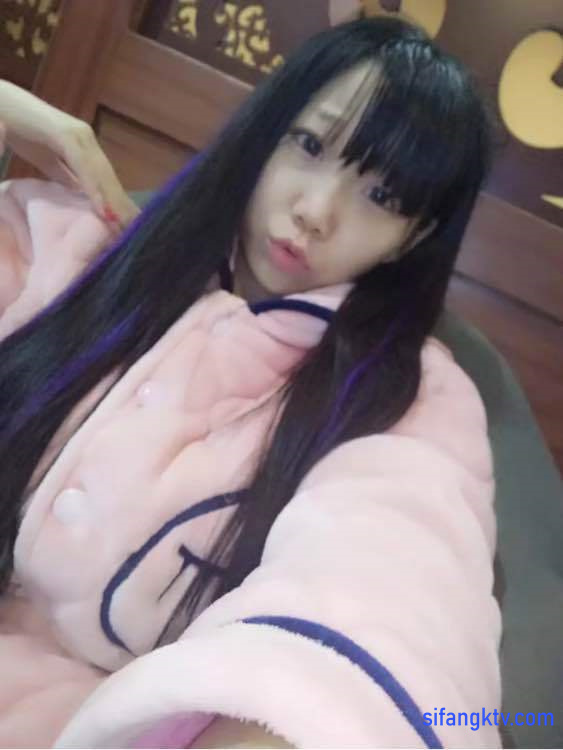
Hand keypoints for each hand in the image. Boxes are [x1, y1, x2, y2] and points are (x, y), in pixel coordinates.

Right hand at [0, 81, 138, 228]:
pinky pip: (83, 166)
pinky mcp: (64, 133)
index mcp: (83, 147)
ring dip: (115, 202)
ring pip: (101, 174)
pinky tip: (104, 208)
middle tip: (136, 232)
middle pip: (109, 179)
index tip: (128, 226)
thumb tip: (80, 195)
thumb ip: (64, 175)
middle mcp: (85, 139)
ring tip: (127, 226)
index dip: (117, 203)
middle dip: (123, 206)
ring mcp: (77, 135)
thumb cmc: (18, 128)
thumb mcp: (45, 160)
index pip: (104, 180)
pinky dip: (94, 188)